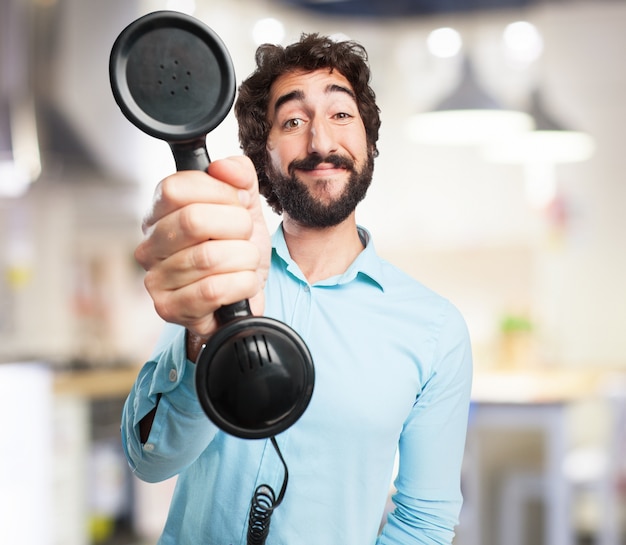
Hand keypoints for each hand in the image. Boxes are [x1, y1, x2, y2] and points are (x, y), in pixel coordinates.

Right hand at [135, 156, 270, 339]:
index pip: (176, 188)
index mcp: (160, 212)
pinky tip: (244, 283)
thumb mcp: (244, 206)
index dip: (220, 193)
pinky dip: (242, 284)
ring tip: (245, 262)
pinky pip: (213, 290)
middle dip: (237, 226)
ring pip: (209, 257)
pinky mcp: (169, 308)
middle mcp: (149, 244)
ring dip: (244, 258)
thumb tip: (224, 167)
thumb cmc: (236, 248)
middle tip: (245, 236)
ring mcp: (155, 279)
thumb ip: (239, 176)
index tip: (238, 203)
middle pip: (193, 220)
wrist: (244, 295)